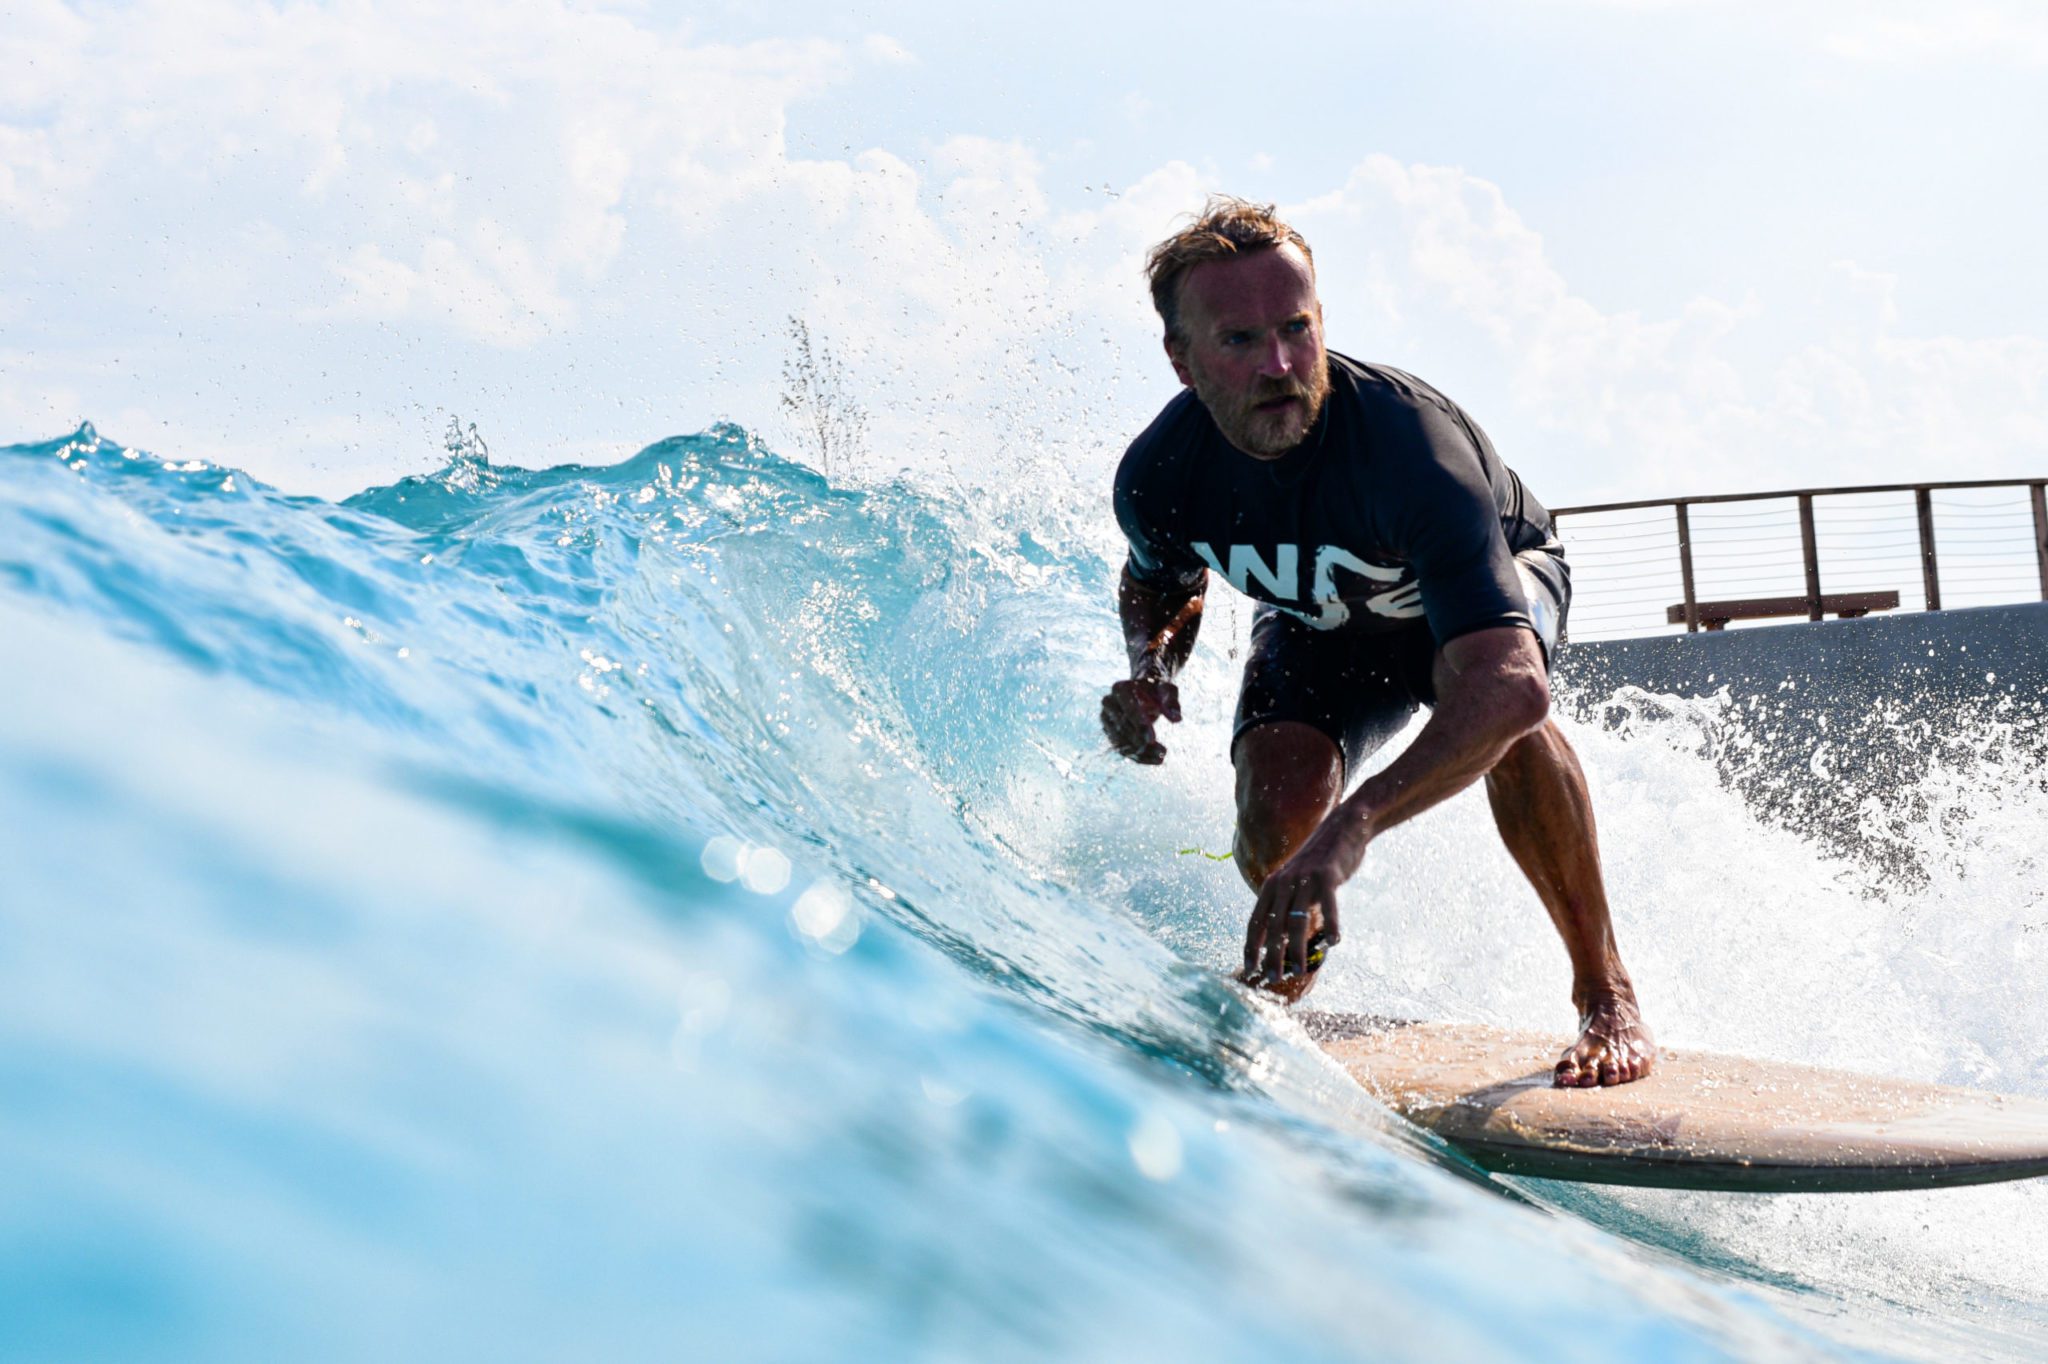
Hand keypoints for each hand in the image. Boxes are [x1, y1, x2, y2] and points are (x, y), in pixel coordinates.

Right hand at [1099, 675, 1180, 764]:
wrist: (1143, 690)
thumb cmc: (1156, 689)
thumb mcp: (1167, 690)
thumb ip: (1172, 702)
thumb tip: (1177, 719)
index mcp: (1121, 688)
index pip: (1130, 710)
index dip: (1140, 725)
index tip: (1153, 740)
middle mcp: (1109, 702)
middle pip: (1124, 727)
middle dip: (1142, 741)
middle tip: (1162, 752)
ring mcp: (1106, 718)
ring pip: (1122, 741)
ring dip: (1142, 752)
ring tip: (1161, 757)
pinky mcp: (1109, 731)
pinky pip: (1122, 748)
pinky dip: (1139, 756)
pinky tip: (1155, 760)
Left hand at [1241, 816, 1367, 985]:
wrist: (1341, 829)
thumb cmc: (1318, 863)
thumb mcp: (1295, 882)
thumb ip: (1287, 906)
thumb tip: (1282, 939)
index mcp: (1271, 885)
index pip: (1255, 922)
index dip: (1251, 947)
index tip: (1249, 969)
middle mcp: (1283, 882)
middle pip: (1273, 926)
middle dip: (1271, 955)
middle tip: (1273, 978)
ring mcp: (1305, 879)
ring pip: (1297, 921)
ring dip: (1297, 949)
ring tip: (1299, 970)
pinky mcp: (1327, 876)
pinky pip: (1328, 905)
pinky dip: (1331, 924)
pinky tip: (1334, 942)